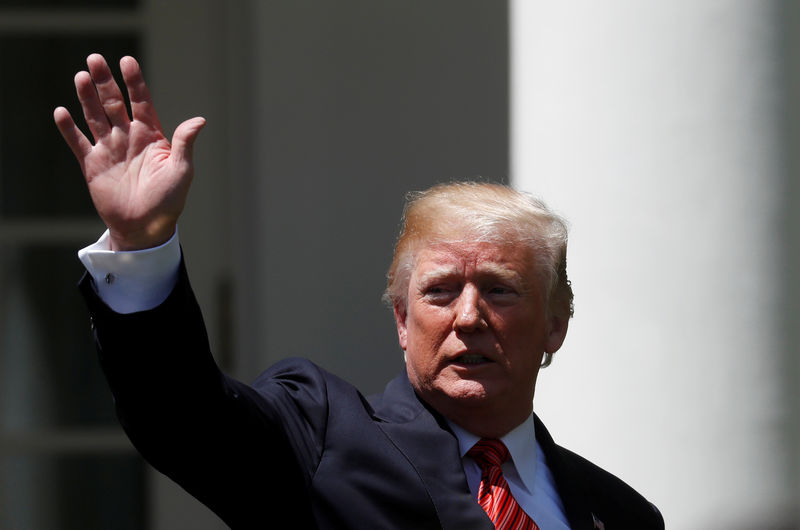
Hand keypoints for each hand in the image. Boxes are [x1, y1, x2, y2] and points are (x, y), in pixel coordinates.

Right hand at [54, 54, 204, 250]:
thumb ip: (184, 143)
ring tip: (81, 76)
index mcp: (151, 136)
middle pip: (114, 103)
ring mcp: (109, 150)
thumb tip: (200, 120)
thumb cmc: (169, 201)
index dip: (134, 82)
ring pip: (95, 117)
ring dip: (87, 97)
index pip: (141, 102)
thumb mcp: (182, 171)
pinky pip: (78, 142)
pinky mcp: (92, 165)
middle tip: (95, 59)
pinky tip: (62, 112)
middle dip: (104, 82)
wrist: (145, 228)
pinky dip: (69, 128)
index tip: (127, 61)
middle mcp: (128, 138)